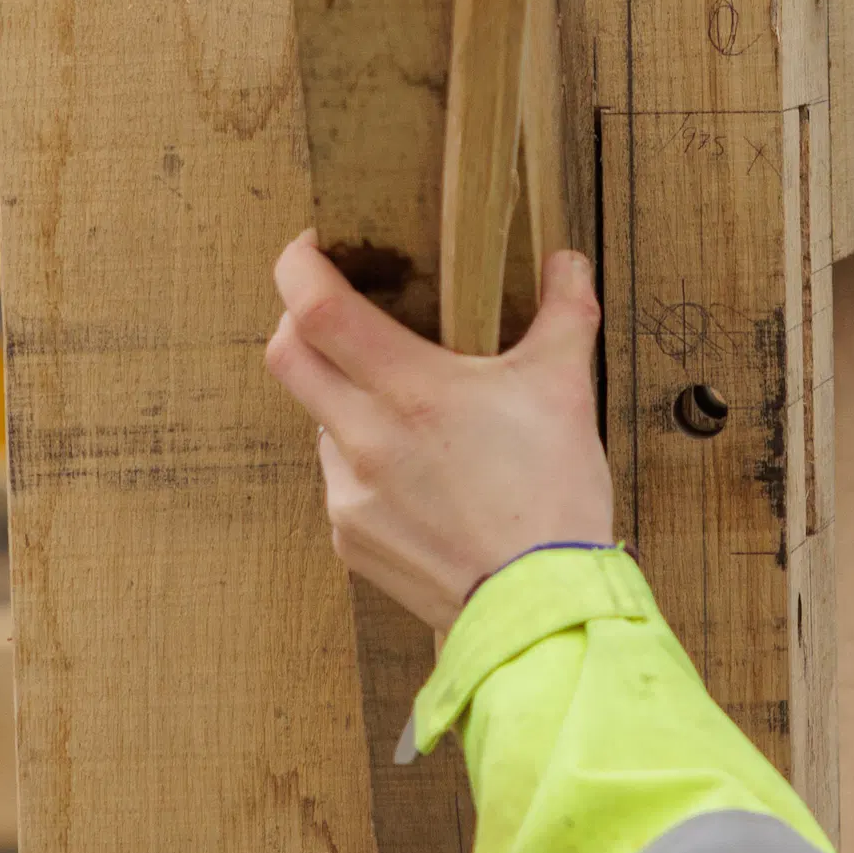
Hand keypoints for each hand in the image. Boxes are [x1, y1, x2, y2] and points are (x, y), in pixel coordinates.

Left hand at [265, 232, 614, 634]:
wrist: (540, 605)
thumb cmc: (552, 498)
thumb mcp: (565, 389)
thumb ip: (563, 310)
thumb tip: (566, 260)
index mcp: (409, 391)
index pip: (316, 308)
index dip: (299, 265)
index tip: (313, 247)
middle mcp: (364, 440)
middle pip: (287, 356)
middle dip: (299, 320)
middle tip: (338, 308)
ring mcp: (349, 493)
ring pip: (317, 420)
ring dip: (344, 397)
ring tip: (408, 407)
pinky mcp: (350, 539)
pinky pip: (338, 479)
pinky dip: (364, 459)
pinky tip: (418, 471)